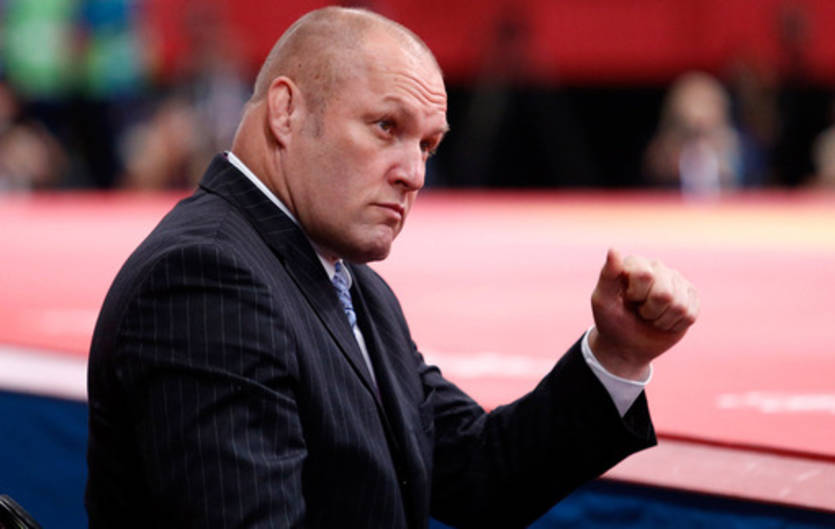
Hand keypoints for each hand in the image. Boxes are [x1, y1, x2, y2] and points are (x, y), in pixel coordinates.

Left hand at [589, 249, 698, 379]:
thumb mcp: (603, 300)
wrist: (627, 344)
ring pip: (679, 305)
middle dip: (650, 311)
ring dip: (662, 319)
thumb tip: (613, 249)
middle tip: (640, 312)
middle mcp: (658, 267)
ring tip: (651, 317)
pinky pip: (690, 314)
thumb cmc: (611, 320)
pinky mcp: (691, 296)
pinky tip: (664, 321)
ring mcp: (677, 281)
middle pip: (664, 294)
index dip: (636, 295)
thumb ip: (608, 275)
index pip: (645, 275)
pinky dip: (674, 325)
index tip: (628, 299)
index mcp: (636, 263)